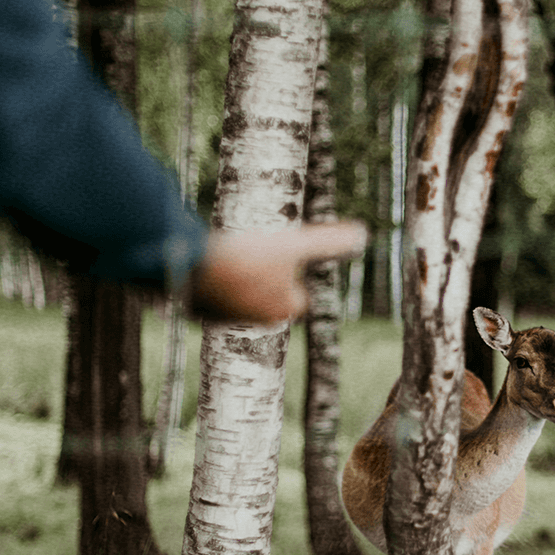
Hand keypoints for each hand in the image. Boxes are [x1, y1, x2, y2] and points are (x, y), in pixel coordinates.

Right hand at [189, 220, 367, 324]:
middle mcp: (259, 321)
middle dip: (263, 277)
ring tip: (231, 258)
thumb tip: (362, 233)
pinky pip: (215, 296)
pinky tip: (208, 264)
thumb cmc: (249, 257)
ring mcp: (228, 319)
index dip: (289, 271)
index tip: (278, 255)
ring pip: (241, 296)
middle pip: (269, 294)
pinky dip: (214, 283)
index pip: (297, 293)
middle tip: (252, 254)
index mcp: (285, 309)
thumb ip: (328, 242)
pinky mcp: (202, 313)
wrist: (192, 267)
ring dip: (238, 279)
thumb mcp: (294, 244)